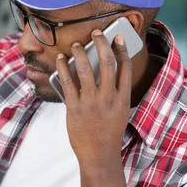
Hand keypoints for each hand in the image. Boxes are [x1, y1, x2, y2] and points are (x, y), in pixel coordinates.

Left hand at [56, 29, 131, 165]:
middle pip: (107, 62)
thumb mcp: (119, 113)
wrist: (99, 155)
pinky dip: (64, 67)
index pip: (125, 67)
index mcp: (123, 98)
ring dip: (81, 52)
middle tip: (96, 32)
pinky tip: (62, 59)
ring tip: (76, 44)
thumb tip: (104, 72)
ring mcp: (91, 102)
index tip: (118, 37)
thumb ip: (115, 94)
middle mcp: (109, 97)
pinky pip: (68, 82)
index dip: (122, 49)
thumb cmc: (108, 133)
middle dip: (102, 43)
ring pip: (87, 68)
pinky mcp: (75, 107)